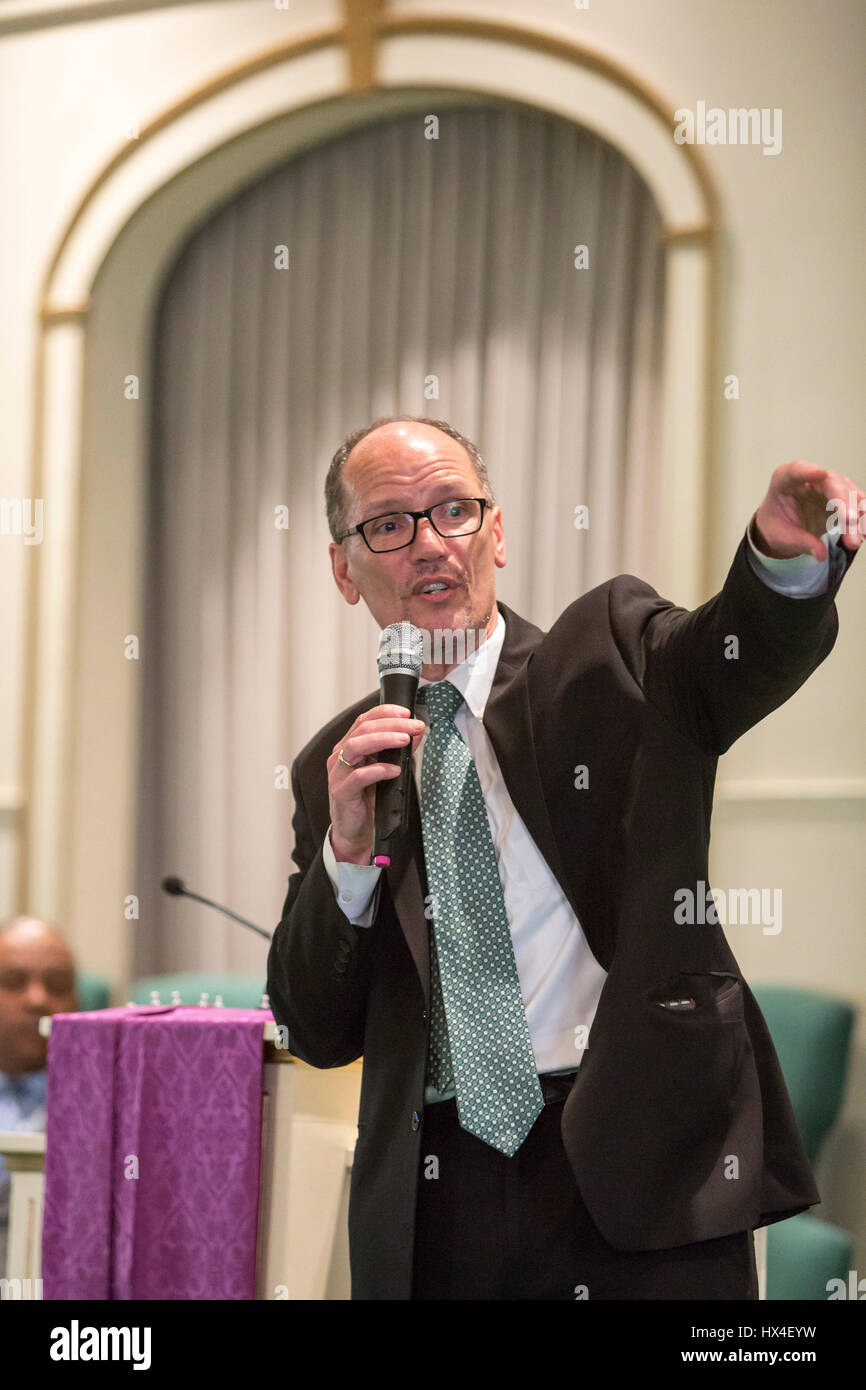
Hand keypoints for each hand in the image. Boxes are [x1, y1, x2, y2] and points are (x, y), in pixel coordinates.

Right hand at [327, 705, 425, 862]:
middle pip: (363, 729)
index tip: (407, 712)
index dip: (385, 712)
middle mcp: (340, 756)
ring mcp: (338, 773)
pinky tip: (395, 770)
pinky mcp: (341, 792)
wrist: (356, 831)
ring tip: (404, 741)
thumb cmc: (369, 799)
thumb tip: (417, 732)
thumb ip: (399, 751)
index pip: (364, 720)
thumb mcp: (386, 770)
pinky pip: (358, 776)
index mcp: (349, 746)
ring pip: (356, 746)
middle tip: (414, 726)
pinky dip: (379, 770)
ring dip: (383, 739)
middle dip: (392, 724)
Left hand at [753, 461, 864, 561]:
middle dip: (843, 502)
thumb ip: (801, 542)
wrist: (783, 527)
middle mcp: (809, 479)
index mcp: (784, 481)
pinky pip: (855, 503)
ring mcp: (827, 486)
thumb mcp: (782, 537)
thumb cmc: (777, 525)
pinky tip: (865, 531)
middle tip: (850, 521)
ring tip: (858, 537)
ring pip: (847, 493)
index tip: (821, 473)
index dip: (807, 471)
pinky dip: (862, 516)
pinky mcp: (840, 497)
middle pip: (831, 483)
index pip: (795, 471)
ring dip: (856, 513)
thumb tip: (821, 554)